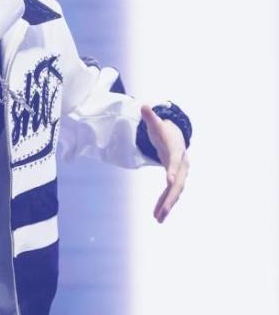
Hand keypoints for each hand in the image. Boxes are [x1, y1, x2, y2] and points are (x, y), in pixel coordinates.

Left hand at [140, 105, 189, 223]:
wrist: (177, 139)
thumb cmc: (165, 132)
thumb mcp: (157, 125)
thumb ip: (151, 117)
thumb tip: (144, 106)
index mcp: (177, 152)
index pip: (176, 162)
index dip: (173, 170)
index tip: (169, 180)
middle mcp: (182, 166)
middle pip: (177, 184)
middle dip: (170, 198)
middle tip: (162, 212)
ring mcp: (180, 175)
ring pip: (175, 193)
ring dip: (167, 206)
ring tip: (158, 219)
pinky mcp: (175, 181)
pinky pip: (170, 194)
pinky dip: (163, 204)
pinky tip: (156, 215)